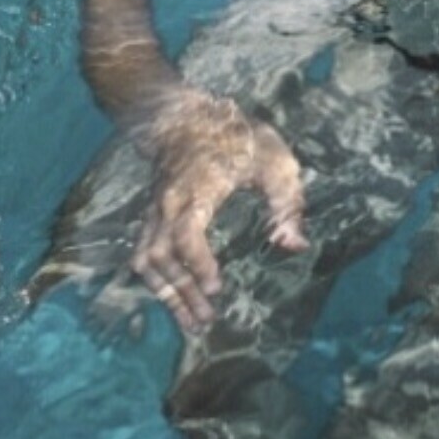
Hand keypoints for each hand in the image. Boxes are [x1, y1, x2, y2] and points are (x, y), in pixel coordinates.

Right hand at [132, 89, 305, 331]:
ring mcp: (153, 211)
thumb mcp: (272, 161)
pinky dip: (156, 281)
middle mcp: (166, 205)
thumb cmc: (235, 138)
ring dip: (166, 294)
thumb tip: (294, 245)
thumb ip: (285, 202)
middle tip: (205, 322)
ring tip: (189, 322)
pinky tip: (175, 300)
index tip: (216, 288)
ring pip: (146, 260)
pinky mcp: (150, 216)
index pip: (185, 234)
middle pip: (160, 257)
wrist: (185, 116)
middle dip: (182, 294)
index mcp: (196, 191)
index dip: (198, 264)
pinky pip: (144, 254)